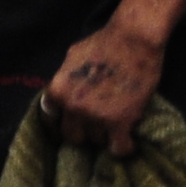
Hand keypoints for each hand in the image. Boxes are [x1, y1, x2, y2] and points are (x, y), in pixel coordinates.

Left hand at [39, 23, 164, 154]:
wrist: (135, 37)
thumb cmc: (105, 41)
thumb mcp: (72, 57)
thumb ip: (64, 80)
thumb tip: (60, 95)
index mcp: (57, 91)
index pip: (50, 120)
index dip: (61, 124)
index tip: (71, 126)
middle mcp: (73, 107)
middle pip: (73, 136)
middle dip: (84, 131)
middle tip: (97, 124)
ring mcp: (96, 116)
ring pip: (97, 140)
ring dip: (106, 135)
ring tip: (116, 125)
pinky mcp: (121, 121)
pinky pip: (119, 148)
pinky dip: (124, 148)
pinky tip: (128, 142)